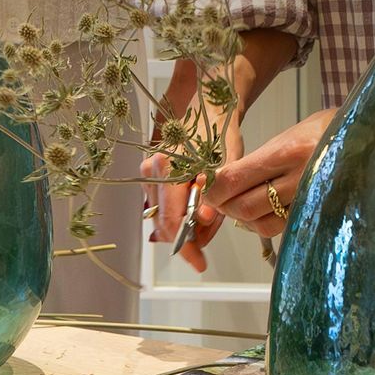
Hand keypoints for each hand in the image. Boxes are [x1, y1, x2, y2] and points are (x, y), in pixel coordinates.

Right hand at [140, 106, 242, 272]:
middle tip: (205, 249)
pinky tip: (196, 214)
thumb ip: (214, 197)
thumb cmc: (220, 137)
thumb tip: (202, 220)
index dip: (186, 246)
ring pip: (161, 218)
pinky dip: (178, 216)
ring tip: (206, 225)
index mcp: (169, 168)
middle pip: (163, 224)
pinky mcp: (150, 176)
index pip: (172, 221)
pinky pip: (161, 207)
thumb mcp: (226, 169)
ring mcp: (148, 173)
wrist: (208, 112)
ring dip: (183, 229)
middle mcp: (152, 170)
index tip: (199, 262)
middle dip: (186, 240)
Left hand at [204, 108, 336, 237]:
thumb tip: (223, 182)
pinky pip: (283, 229)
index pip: (234, 179)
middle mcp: (300, 178)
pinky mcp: (320, 216)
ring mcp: (312, 201)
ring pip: (262, 225)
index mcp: (287, 151)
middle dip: (225, 207)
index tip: (208, 190)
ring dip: (244, 219)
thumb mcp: (288, 136)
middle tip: (220, 201)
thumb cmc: (323, 131)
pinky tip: (264, 211)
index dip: (214, 190)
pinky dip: (266, 224)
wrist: (367, 136)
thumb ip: (258, 160)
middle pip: (245, 207)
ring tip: (242, 206)